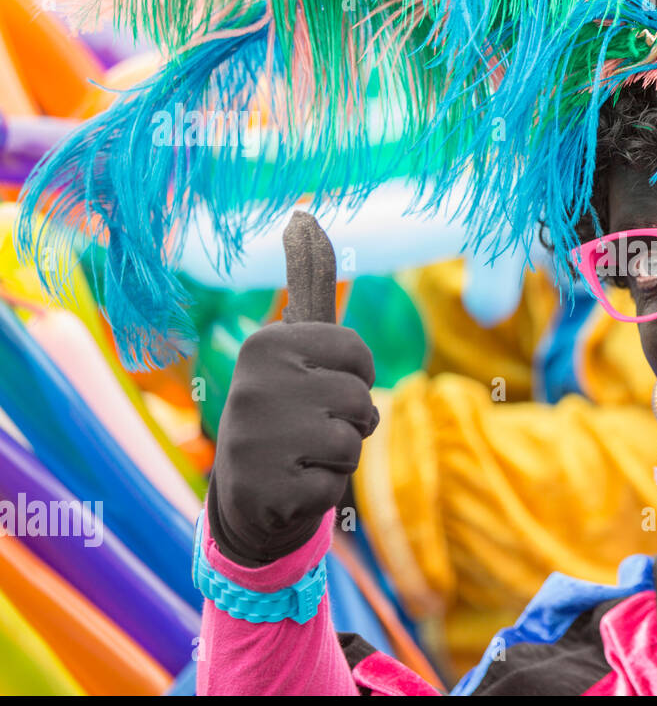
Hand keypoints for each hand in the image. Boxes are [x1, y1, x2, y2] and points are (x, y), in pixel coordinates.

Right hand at [207, 213, 378, 565]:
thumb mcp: (294, 347)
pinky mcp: (268, 486)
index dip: (355, 377)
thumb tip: (304, 213)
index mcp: (268, 343)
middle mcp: (256, 382)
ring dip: (339, 456)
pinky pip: (335, 485)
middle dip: (352, 421)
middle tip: (311, 428)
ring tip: (302, 455)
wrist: (246, 492)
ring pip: (354, 444)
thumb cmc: (286, 411)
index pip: (358, 354)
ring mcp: (258, 437)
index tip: (323, 384)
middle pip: (361, 399)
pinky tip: (291, 485)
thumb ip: (307, 284)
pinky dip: (322, 491)